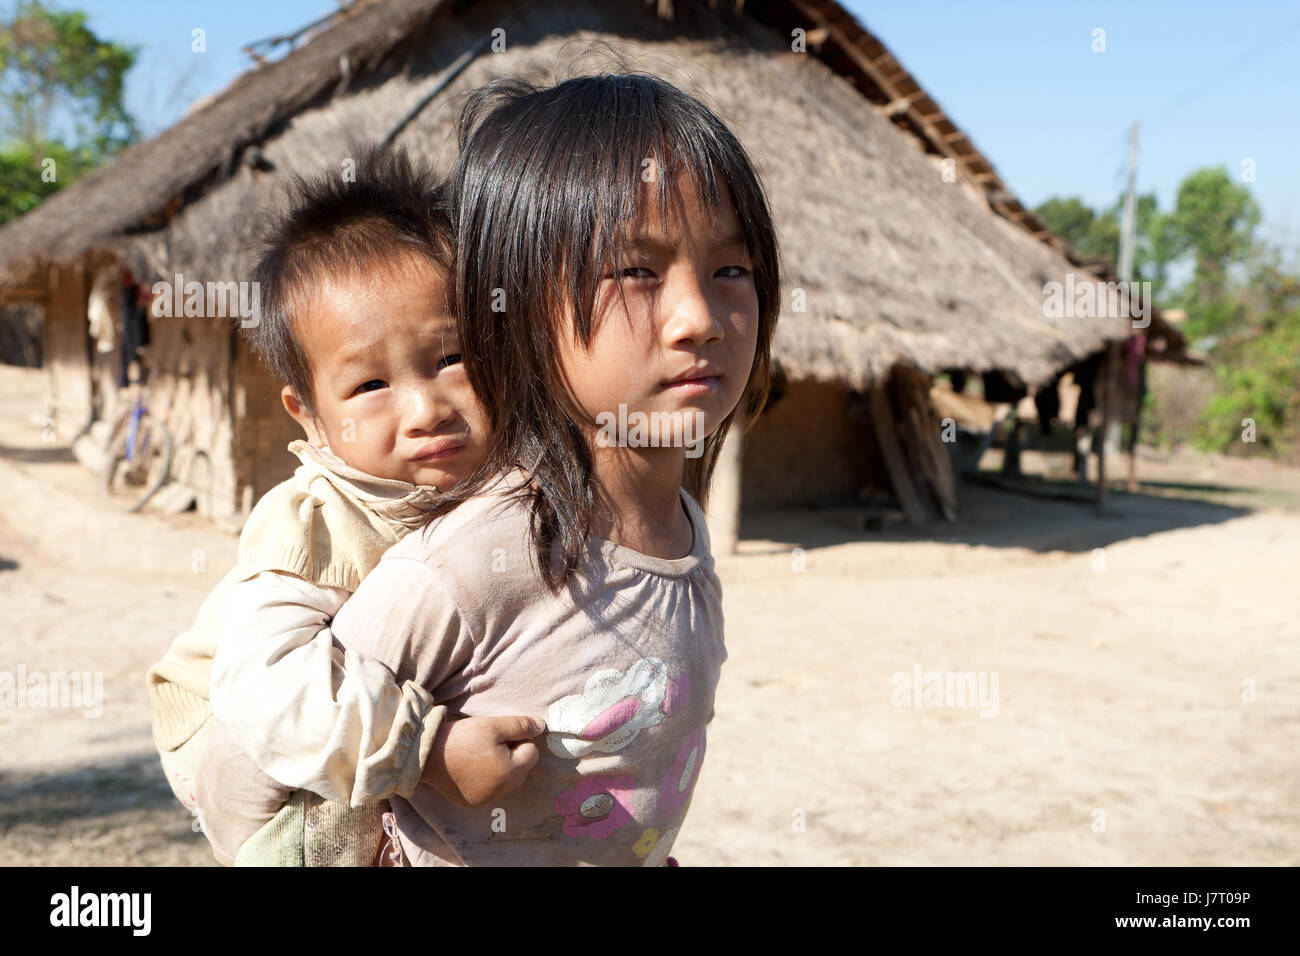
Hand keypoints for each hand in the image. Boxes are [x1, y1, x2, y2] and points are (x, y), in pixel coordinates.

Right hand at [421, 715, 545, 806]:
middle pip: (522, 769)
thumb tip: (542, 727)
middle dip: (513, 755)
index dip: (519, 740)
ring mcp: (487, 800)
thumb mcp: (493, 725)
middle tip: (490, 744)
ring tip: (480, 755)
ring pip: (508, 781)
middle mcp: (501, 791)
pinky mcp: (473, 803)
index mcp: (510, 772)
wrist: (426, 755)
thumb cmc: (462, 738)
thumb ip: (520, 726)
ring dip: (502, 768)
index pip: (532, 753)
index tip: (499, 736)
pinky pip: (492, 790)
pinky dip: (488, 779)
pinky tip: (471, 768)